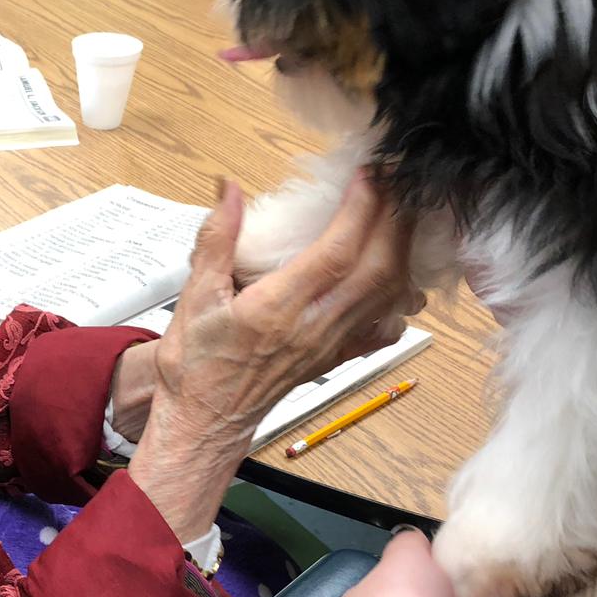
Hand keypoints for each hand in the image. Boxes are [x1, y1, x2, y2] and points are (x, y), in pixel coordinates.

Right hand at [128, 173, 421, 541]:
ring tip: (402, 214)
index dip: (361, 210)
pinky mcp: (337, 358)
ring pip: (388, 296)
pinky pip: (383, 328)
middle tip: (395, 182)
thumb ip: (216, 240)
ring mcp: (332, 346)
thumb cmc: (196, 364)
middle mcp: (314, 328)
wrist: (205, 421)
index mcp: (277, 309)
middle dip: (395, 220)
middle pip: (377, 270)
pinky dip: (400, 299)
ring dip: (403, 251)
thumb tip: (230, 188)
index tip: (369, 175)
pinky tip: (399, 277)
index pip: (336, 253)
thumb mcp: (193, 297)